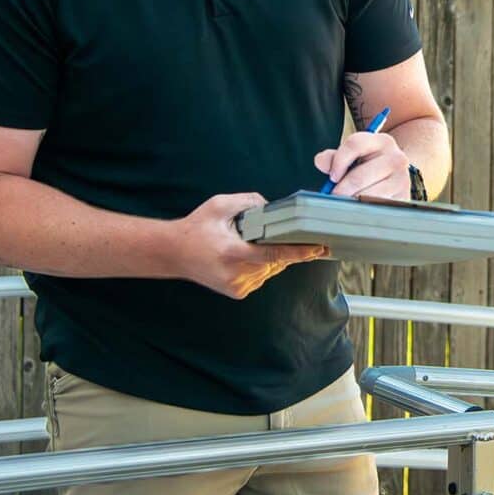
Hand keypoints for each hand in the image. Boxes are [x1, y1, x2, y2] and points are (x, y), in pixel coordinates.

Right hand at [170, 192, 327, 299]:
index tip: (319, 248)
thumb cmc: (197, 227)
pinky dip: (262, 264)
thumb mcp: (220, 205)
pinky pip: (262, 276)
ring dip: (270, 256)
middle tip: (279, 233)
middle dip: (282, 246)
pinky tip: (245, 255)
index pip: (274, 253)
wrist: (174, 253)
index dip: (299, 252)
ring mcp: (238, 286)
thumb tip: (272, 207)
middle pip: (276, 261)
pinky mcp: (238, 292)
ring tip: (248, 244)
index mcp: (232, 253)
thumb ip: (249, 202)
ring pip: (270, 269)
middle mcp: (236, 273)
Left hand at [314, 131, 409, 199]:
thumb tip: (320, 161)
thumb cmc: (371, 166)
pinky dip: (364, 209)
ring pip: (367, 195)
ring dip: (352, 201)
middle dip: (341, 190)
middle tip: (335, 196)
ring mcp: (402, 179)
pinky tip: (361, 207)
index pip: (355, 144)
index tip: (332, 177)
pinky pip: (376, 207)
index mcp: (381, 141)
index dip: (339, 161)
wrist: (399, 177)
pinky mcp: (403, 197)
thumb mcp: (354, 157)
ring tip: (348, 202)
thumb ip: (334, 158)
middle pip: (358, 176)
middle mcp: (396, 157)